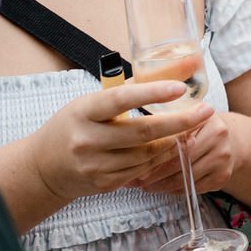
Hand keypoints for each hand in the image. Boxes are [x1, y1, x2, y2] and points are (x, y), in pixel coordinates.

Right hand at [26, 81, 210, 205]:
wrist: (44, 167)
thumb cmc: (75, 124)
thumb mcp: (93, 101)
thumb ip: (133, 87)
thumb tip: (180, 67)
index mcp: (84, 111)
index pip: (121, 100)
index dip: (152, 94)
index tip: (180, 88)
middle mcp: (87, 140)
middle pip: (143, 132)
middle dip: (180, 122)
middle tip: (206, 111)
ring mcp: (95, 166)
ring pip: (147, 154)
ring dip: (175, 141)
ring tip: (193, 128)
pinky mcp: (104, 184)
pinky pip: (142, 171)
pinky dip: (161, 158)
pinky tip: (173, 146)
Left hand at [133, 110, 239, 194]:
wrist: (230, 139)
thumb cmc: (199, 127)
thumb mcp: (186, 115)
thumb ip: (165, 120)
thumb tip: (131, 131)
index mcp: (208, 119)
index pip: (177, 142)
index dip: (155, 154)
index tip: (136, 162)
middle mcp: (219, 139)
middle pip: (181, 163)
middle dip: (155, 174)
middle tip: (136, 180)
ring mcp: (223, 160)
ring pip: (185, 179)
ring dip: (162, 185)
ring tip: (145, 186)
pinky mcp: (222, 178)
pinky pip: (193, 188)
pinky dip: (175, 190)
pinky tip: (163, 187)